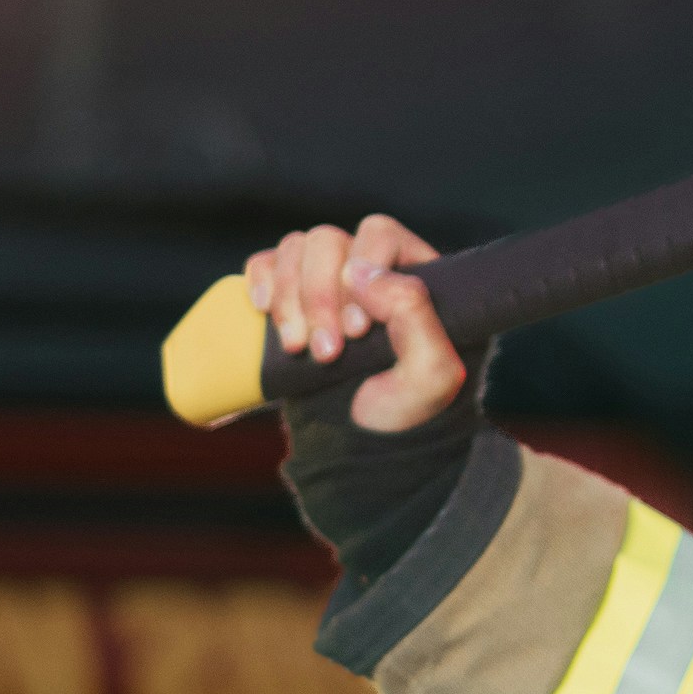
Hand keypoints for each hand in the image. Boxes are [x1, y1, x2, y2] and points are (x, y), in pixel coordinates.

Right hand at [243, 215, 469, 433]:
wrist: (365, 458)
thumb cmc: (409, 419)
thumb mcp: (431, 376)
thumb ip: (414, 314)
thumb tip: (360, 270)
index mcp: (416, 277)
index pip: (380, 234)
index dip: (363, 268)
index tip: (358, 329)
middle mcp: (371, 273)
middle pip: (330, 241)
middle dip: (318, 296)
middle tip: (326, 353)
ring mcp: (328, 286)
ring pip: (296, 250)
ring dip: (290, 298)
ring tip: (298, 349)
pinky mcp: (292, 304)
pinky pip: (267, 264)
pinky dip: (261, 279)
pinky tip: (262, 310)